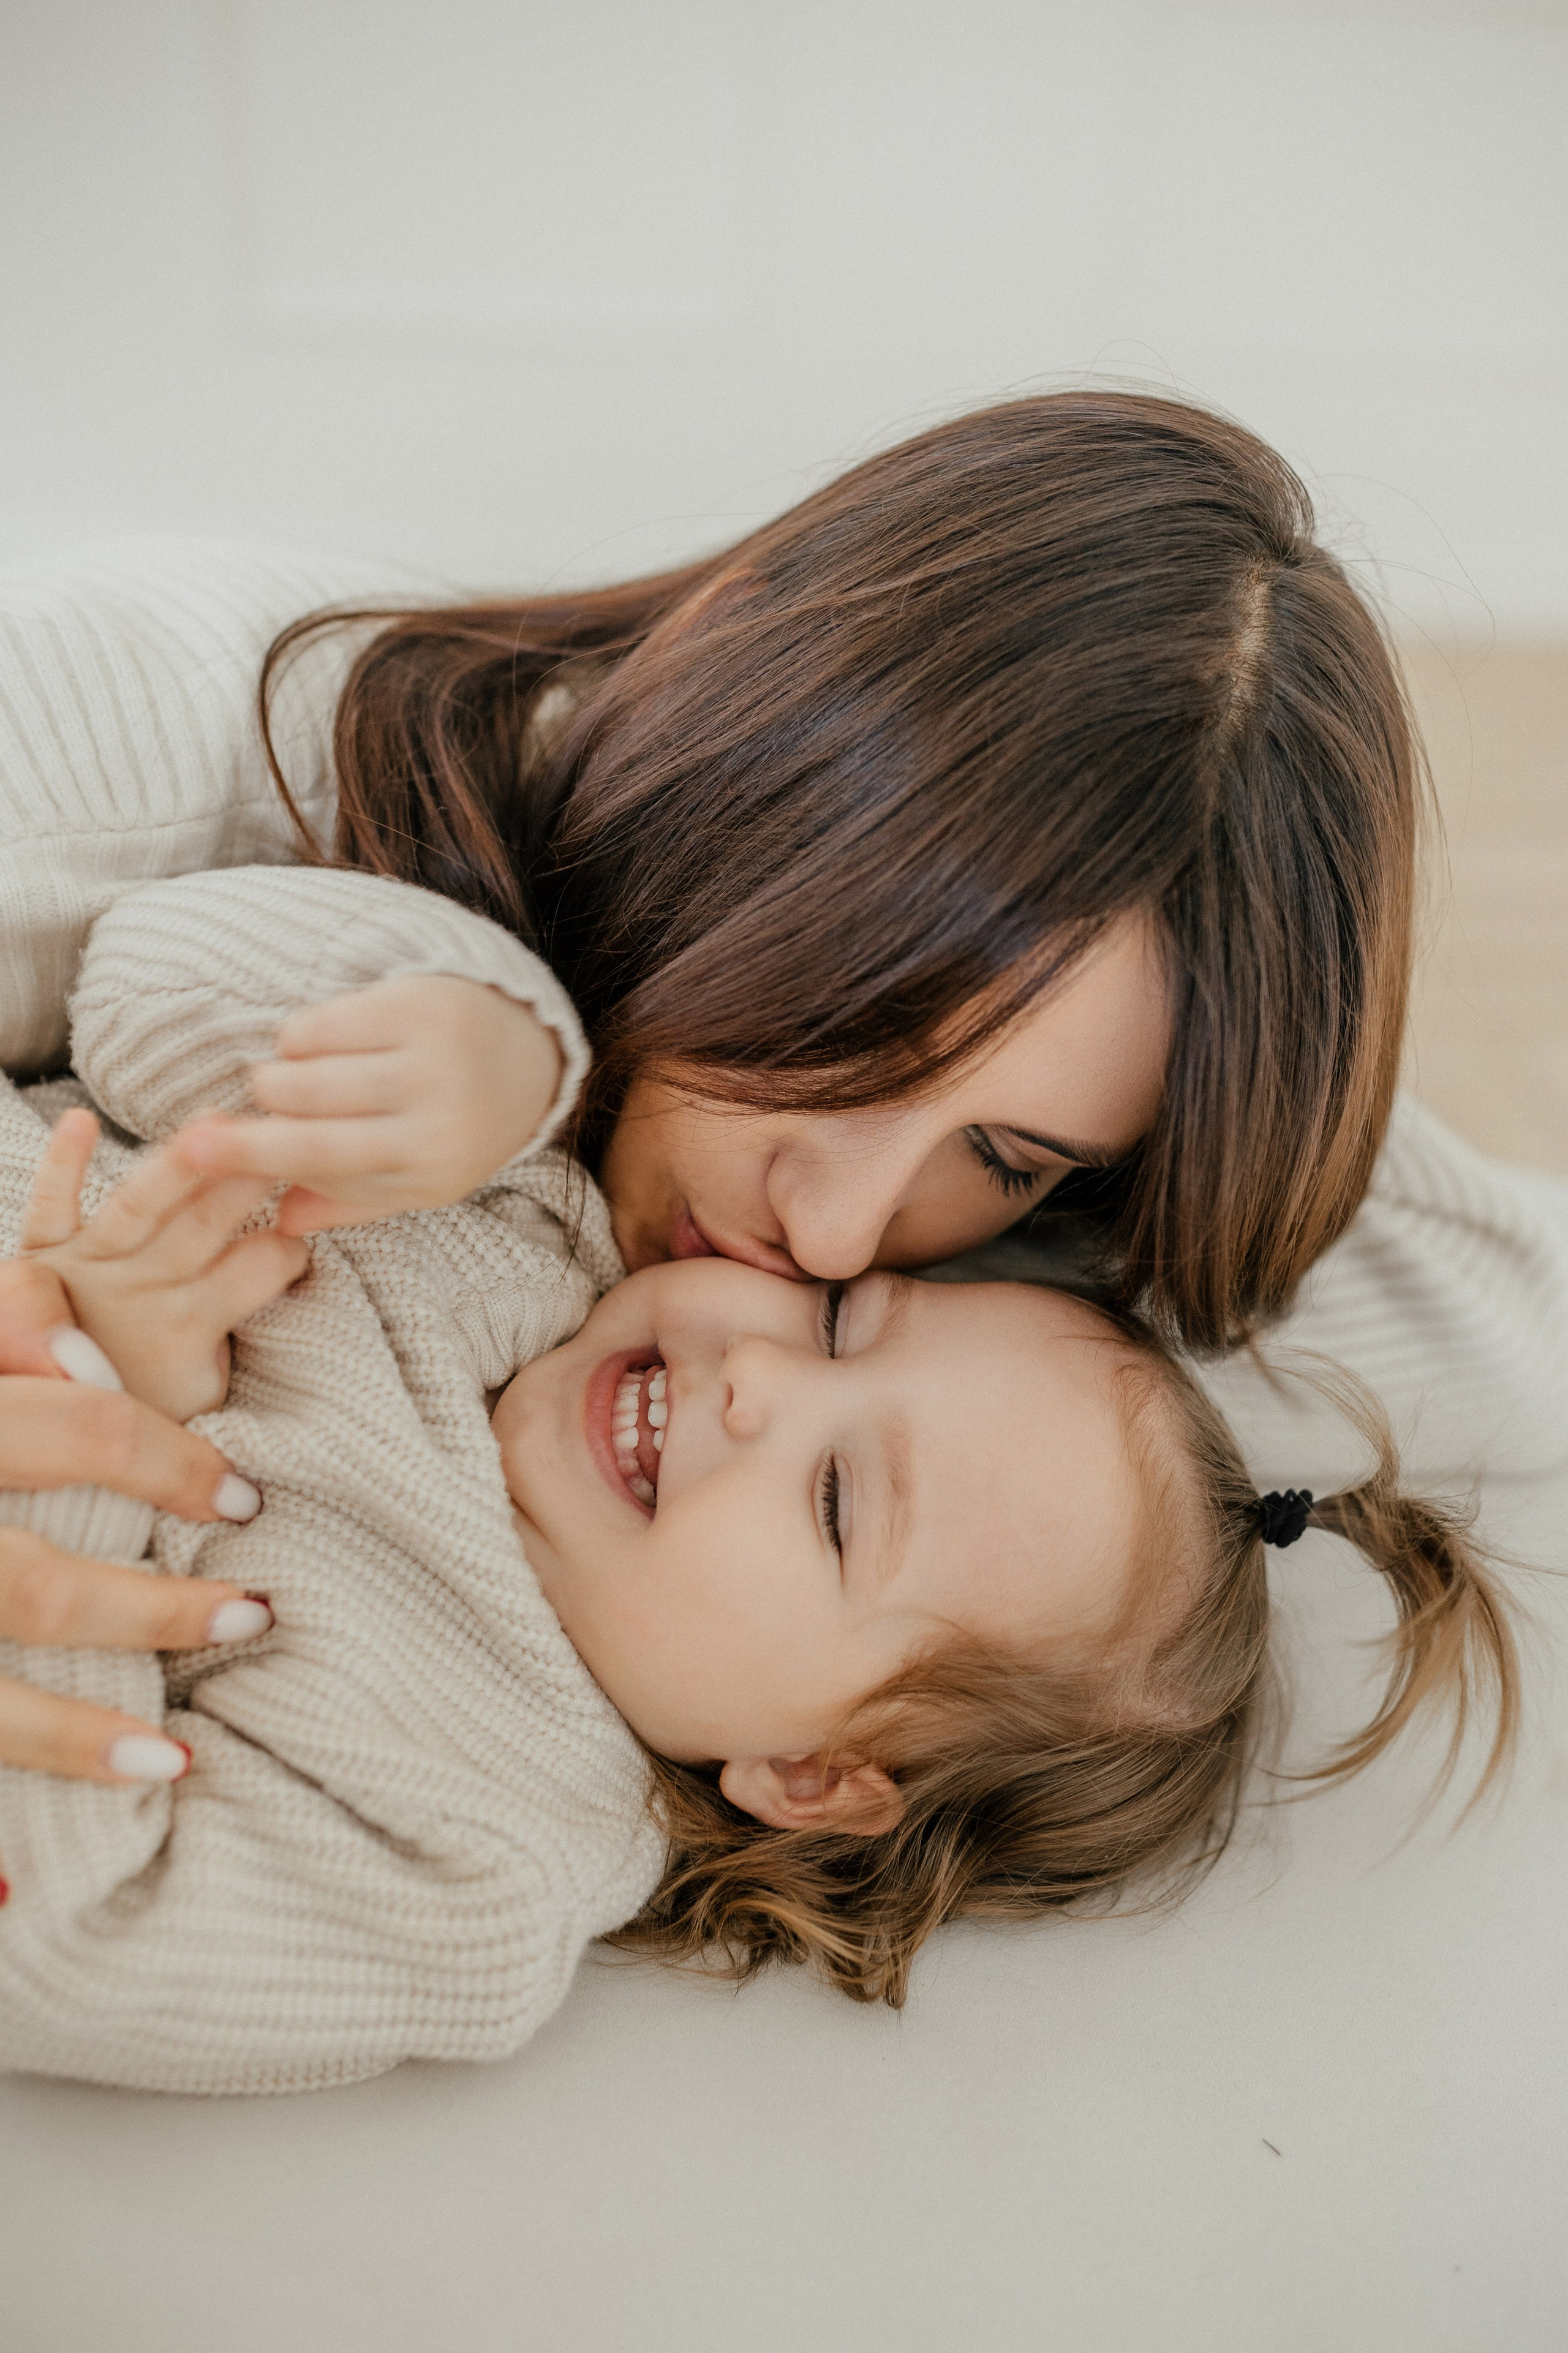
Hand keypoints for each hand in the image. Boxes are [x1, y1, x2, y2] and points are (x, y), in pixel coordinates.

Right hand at [0, 1254, 274, 1862]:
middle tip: (250, 1613)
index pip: (81, 1431)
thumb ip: (12, 1322)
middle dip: (152, 1613)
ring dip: (82, 1730)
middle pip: (35, 1589)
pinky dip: (22, 1787)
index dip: (174, 1464)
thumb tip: (91, 1363)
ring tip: (176, 1752)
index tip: (242, 1498)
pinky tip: (63, 1842)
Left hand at [20, 1109, 308, 1420]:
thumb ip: (231, 1344)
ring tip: (214, 1120)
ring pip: (140, 1205)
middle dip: (244, 1179)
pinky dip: (62, 1164)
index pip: (260, 1269)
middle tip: (277, 1139)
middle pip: (204, 1223)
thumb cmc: (144, 1409)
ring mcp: (91, 1265)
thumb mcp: (203, 1393)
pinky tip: (78, 1119)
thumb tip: (282, 1296)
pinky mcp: (42, 1253)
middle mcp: (142, 1288)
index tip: (310, 1224)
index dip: (292, 1246)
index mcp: (189, 1326)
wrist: (59, 1427)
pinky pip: (50, 1205)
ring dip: (177, 1164)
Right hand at [174, 974, 564, 1232]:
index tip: (196, 1156)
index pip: (324, 1171)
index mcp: (433, 1169)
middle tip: (231, 1118)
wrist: (524, 1055)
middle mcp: (437, 1117)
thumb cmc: (450, 1126)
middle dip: (254, 1123)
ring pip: (306, 1072)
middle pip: (307, 1123)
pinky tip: (311, 1044)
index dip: (256, 1161)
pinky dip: (298, 1036)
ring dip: (277, 1077)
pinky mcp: (417, 1004)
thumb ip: (348, 1202)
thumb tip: (277, 1222)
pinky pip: (321, 1022)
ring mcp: (430, 1058)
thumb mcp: (414, 1178)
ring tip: (283, 1080)